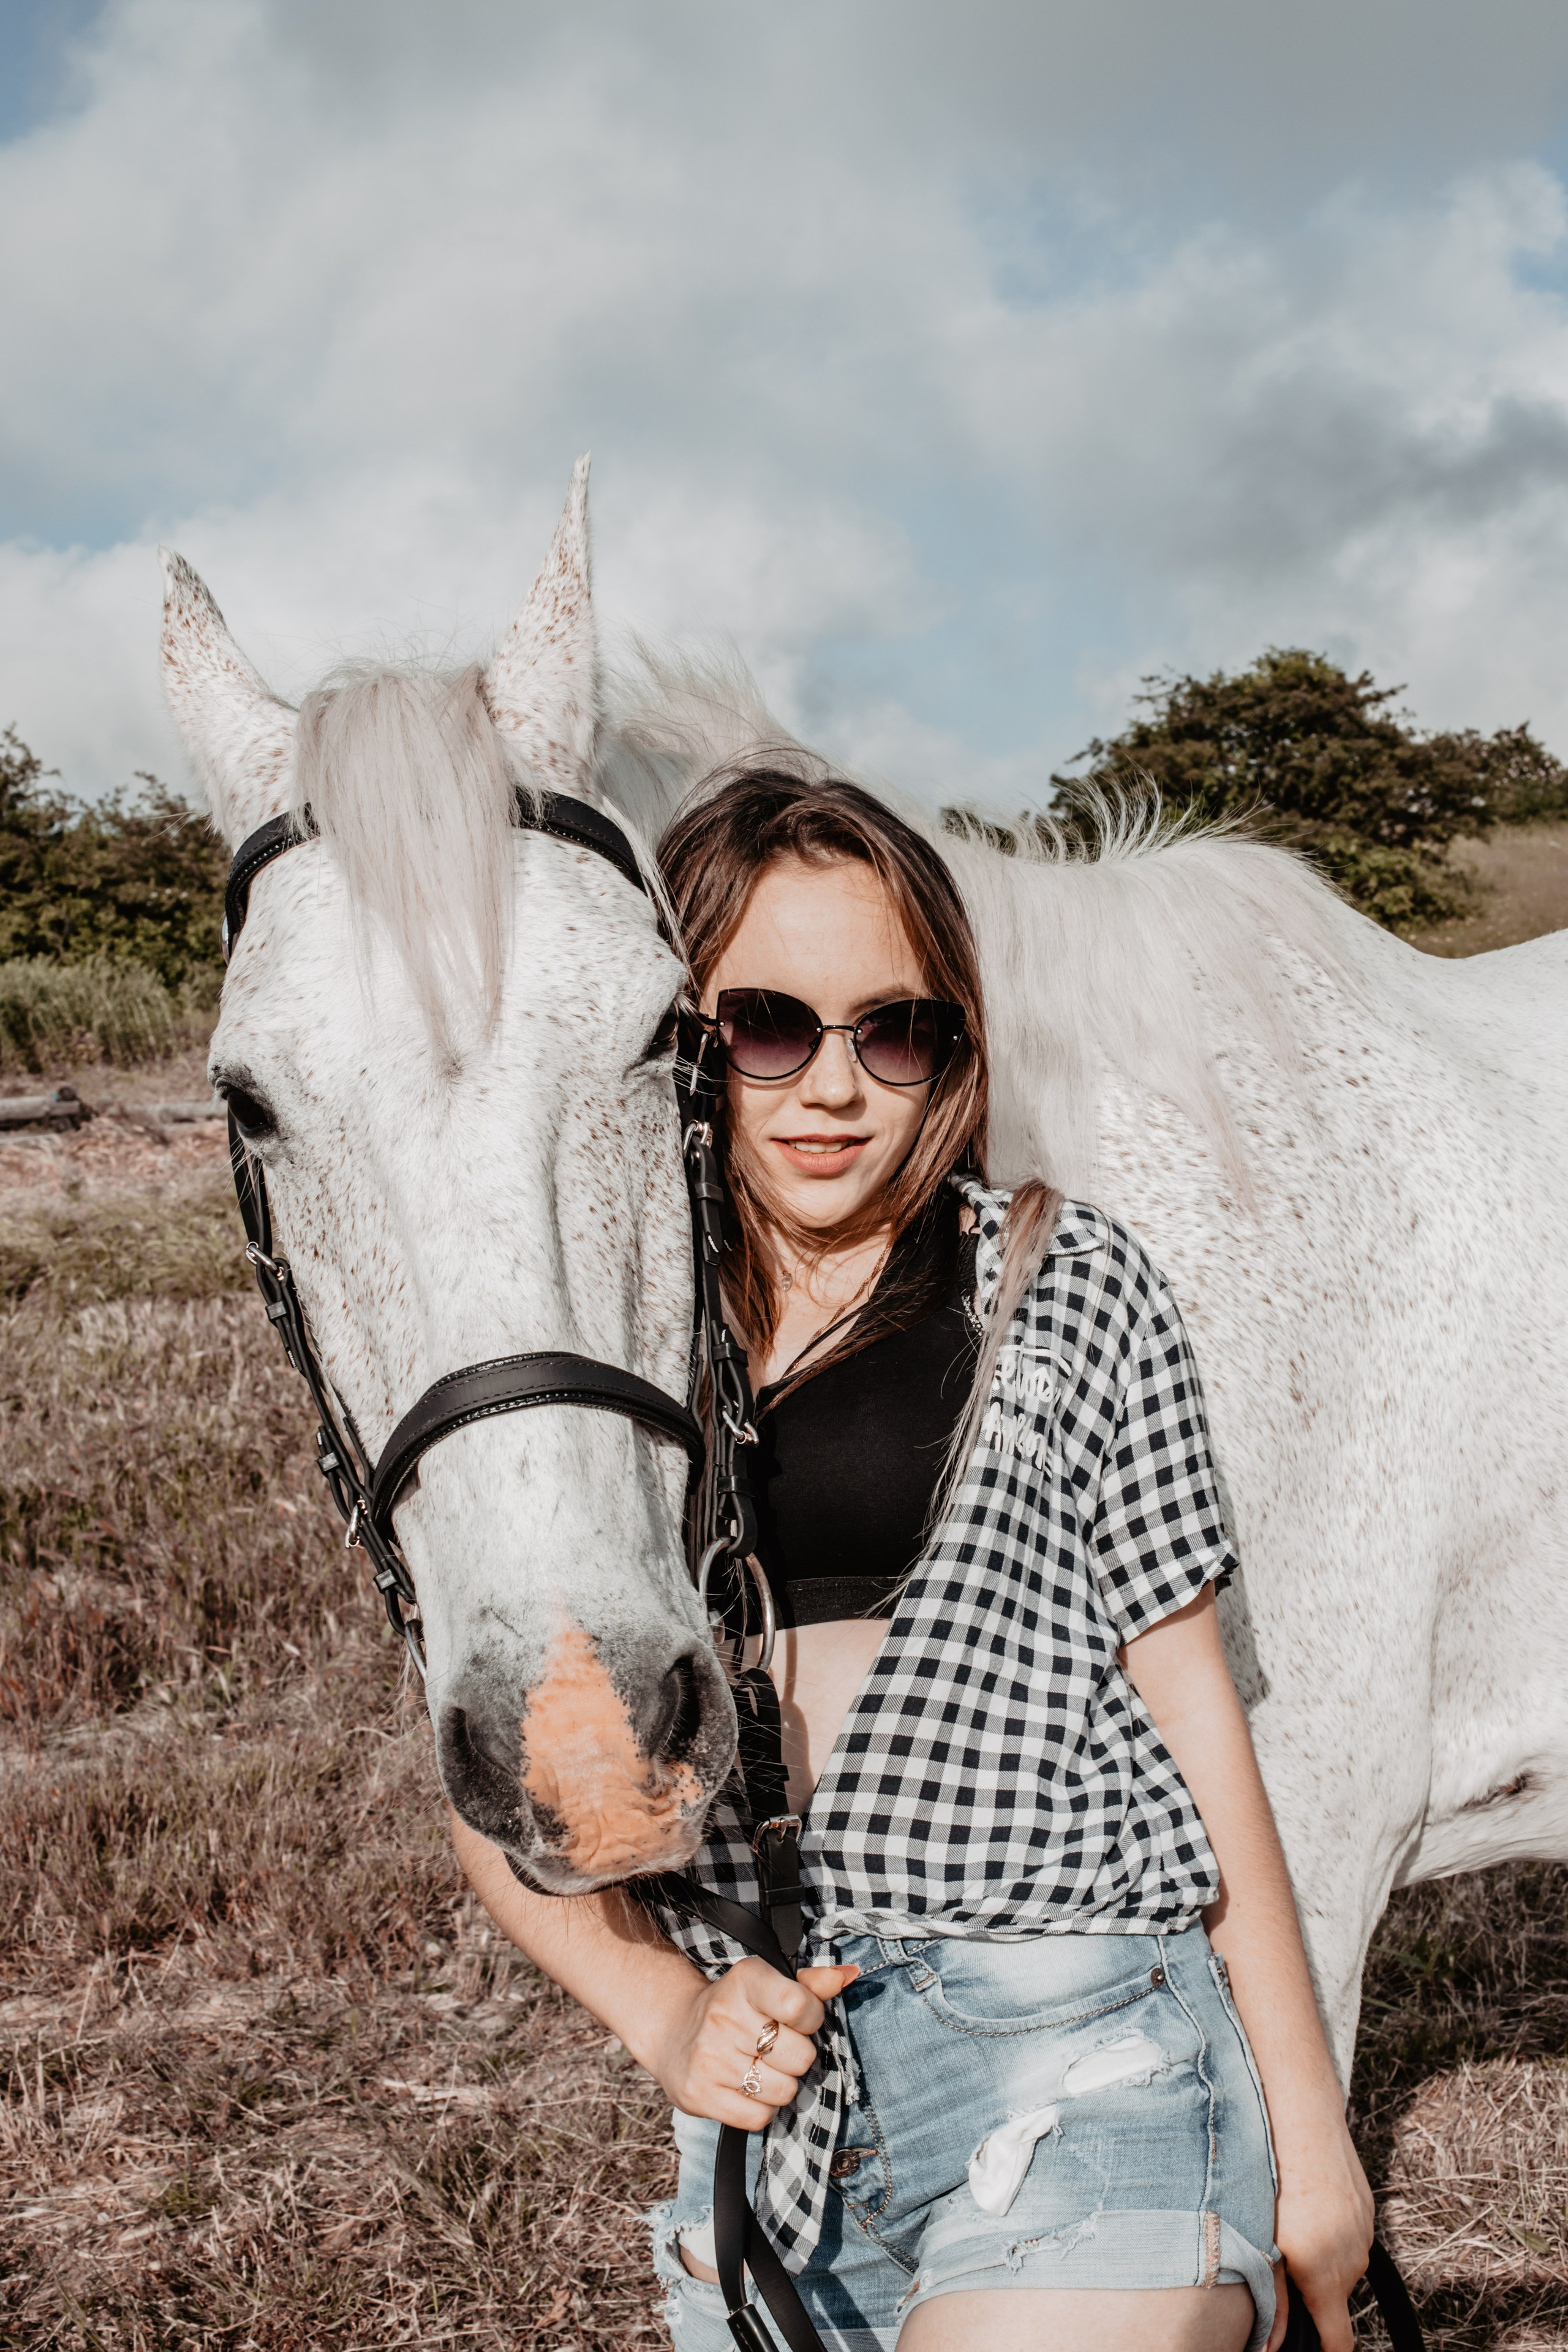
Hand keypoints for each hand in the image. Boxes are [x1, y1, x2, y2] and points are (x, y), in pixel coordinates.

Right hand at [646, 1956, 858, 2129]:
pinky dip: (762, 2109)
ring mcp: (709, 2057)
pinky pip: (758, 2118)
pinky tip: (747, 2088)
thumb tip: (850, 1975)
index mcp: (745, 1980)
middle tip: (775, 2047)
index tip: (799, 2018)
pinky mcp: (699, 2095)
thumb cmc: (736, 2008)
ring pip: (783, 2091)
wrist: (673, 2032)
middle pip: (800, 2056)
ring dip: (781, 2085)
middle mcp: (723, 2016)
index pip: (800, 2007)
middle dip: (797, 2056)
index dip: (811, 2019)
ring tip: (760, 2068)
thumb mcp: (769, 1985)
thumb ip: (811, 1984)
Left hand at [1267, 2126, 1375, 2351]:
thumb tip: (1271, 2345)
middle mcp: (1351, 2263)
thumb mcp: (1267, 2246)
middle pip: (1334, 2299)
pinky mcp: (1366, 2213)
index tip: (1315, 2349)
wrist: (1306, 2126)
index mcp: (1326, 2278)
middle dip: (1312, 2291)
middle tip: (1284, 2261)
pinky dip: (1330, 2233)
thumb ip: (1273, 2301)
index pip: (1340, 2341)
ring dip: (1320, 2257)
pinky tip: (1309, 2206)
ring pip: (1340, 2265)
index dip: (1327, 2351)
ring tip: (1294, 2224)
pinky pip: (1348, 2238)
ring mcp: (1363, 2237)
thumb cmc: (1277, 2185)